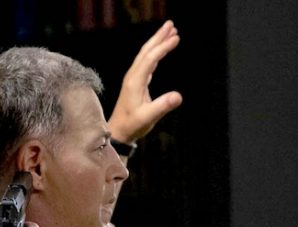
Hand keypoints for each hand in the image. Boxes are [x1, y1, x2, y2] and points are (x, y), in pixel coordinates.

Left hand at [107, 20, 182, 143]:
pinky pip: (146, 62)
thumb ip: (162, 106)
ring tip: (169, 31)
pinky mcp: (136, 82)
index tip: (177, 37)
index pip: (150, 58)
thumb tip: (178, 96)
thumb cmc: (132, 125)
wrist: (118, 132)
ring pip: (146, 55)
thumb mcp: (148, 117)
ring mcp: (133, 78)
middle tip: (171, 24)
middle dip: (158, 36)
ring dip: (157, 42)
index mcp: (135, 81)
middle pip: (146, 51)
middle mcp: (133, 76)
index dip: (163, 47)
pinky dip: (155, 53)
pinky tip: (161, 50)